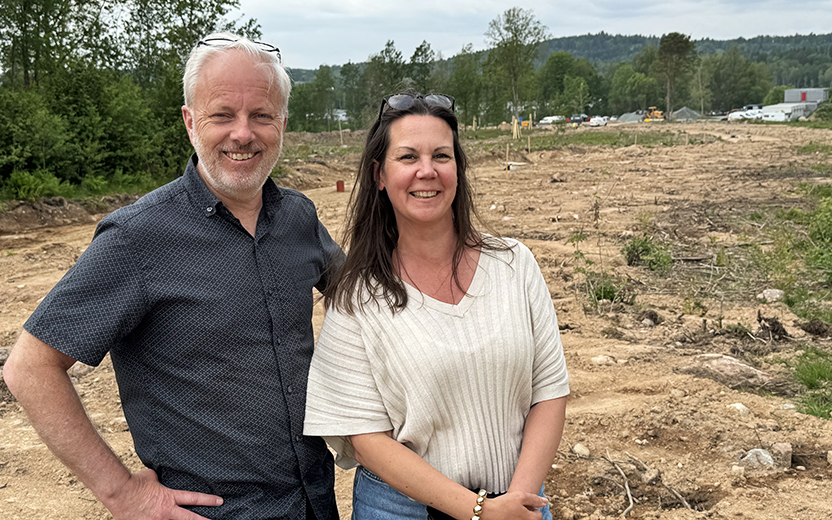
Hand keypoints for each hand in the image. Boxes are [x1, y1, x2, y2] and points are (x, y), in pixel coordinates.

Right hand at [105, 468, 222, 519]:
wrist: (119, 491)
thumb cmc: (135, 482)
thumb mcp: (153, 477)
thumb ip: (161, 480)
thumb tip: (161, 478)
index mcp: (169, 498)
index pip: (194, 498)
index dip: (208, 500)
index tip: (220, 501)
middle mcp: (166, 512)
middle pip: (190, 519)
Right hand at [482, 491, 546, 519]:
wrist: (488, 512)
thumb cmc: (504, 504)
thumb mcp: (521, 496)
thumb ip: (535, 499)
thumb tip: (546, 502)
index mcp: (530, 519)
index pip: (539, 515)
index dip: (533, 507)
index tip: (524, 504)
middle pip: (532, 519)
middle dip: (527, 513)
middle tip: (518, 507)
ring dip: (521, 515)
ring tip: (513, 510)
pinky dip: (514, 517)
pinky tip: (508, 514)